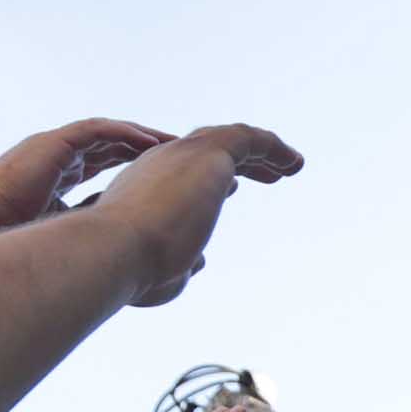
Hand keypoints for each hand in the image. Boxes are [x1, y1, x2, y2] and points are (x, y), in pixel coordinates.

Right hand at [0, 117, 175, 226]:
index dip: (132, 162)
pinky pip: (97, 130)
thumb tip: (113, 244)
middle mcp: (62, 154)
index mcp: (62, 172)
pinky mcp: (55, 142)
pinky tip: (149, 141)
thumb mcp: (62, 226)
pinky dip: (123, 133)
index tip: (160, 170)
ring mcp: (58, 145)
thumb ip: (85, 223)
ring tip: (169, 141)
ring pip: (108, 132)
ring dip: (140, 135)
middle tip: (175, 150)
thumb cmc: (14, 232)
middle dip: (143, 145)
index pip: (104, 161)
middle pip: (111, 142)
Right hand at [83, 125, 305, 307]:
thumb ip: (181, 262)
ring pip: (229, 142)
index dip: (210, 181)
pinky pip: (247, 139)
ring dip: (262, 153)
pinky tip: (295, 164)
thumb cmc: (131, 269)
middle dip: (239, 160)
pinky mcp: (207, 152)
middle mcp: (161, 165)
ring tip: (291, 166)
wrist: (115, 250)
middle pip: (206, 153)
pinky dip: (273, 147)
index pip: (182, 177)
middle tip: (268, 174)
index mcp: (144, 191)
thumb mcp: (161, 272)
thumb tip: (202, 259)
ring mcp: (183, 155)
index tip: (232, 188)